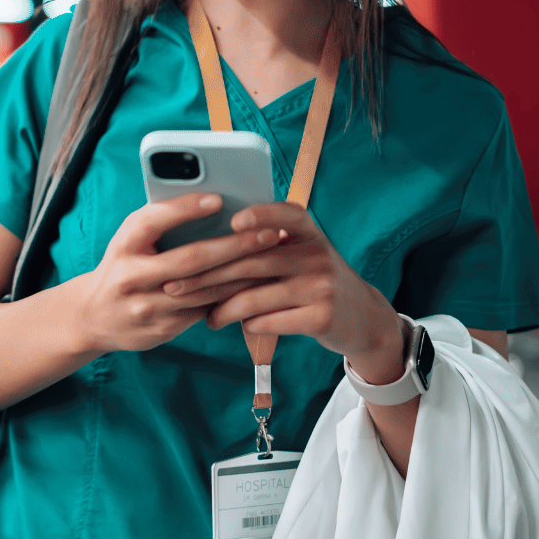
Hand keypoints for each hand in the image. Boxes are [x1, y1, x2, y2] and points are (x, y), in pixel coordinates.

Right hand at [68, 193, 287, 355]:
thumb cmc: (123, 264)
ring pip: (205, 290)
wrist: (93, 316)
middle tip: (268, 233)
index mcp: (123, 245)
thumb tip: (213, 205)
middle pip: (191, 259)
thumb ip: (160, 223)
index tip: (218, 199)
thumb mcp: (130, 239)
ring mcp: (147, 308)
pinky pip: (204, 311)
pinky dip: (231, 296)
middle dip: (235, 245)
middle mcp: (131, 277)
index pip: (153, 221)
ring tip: (273, 258)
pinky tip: (255, 284)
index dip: (185, 209)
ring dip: (243, 274)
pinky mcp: (162, 330)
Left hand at [165, 202, 406, 378]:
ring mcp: (321, 286)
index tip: (233, 222)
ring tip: (205, 316)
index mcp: (308, 231)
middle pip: (253, 261)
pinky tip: (234, 324)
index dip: (261, 215)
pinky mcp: (321, 318)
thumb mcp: (301, 252)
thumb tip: (204, 244)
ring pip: (256, 297)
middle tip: (176, 285)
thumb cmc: (313, 279)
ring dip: (222, 309)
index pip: (285, 214)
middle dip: (208, 275)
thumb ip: (267, 245)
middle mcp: (317, 254)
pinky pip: (269, 320)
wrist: (361, 316)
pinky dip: (247, 324)